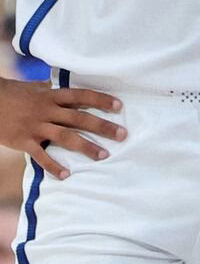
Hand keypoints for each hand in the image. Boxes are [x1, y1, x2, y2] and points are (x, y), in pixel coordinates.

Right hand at [0, 77, 125, 180]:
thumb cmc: (12, 94)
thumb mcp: (35, 88)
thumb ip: (53, 92)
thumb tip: (70, 91)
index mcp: (51, 96)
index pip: (82, 96)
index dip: (101, 100)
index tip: (120, 106)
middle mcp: (47, 110)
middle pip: (79, 118)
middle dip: (103, 126)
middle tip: (123, 135)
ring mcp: (36, 126)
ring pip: (65, 137)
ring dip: (86, 146)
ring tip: (104, 155)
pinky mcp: (23, 141)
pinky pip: (40, 155)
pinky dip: (53, 166)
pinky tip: (66, 175)